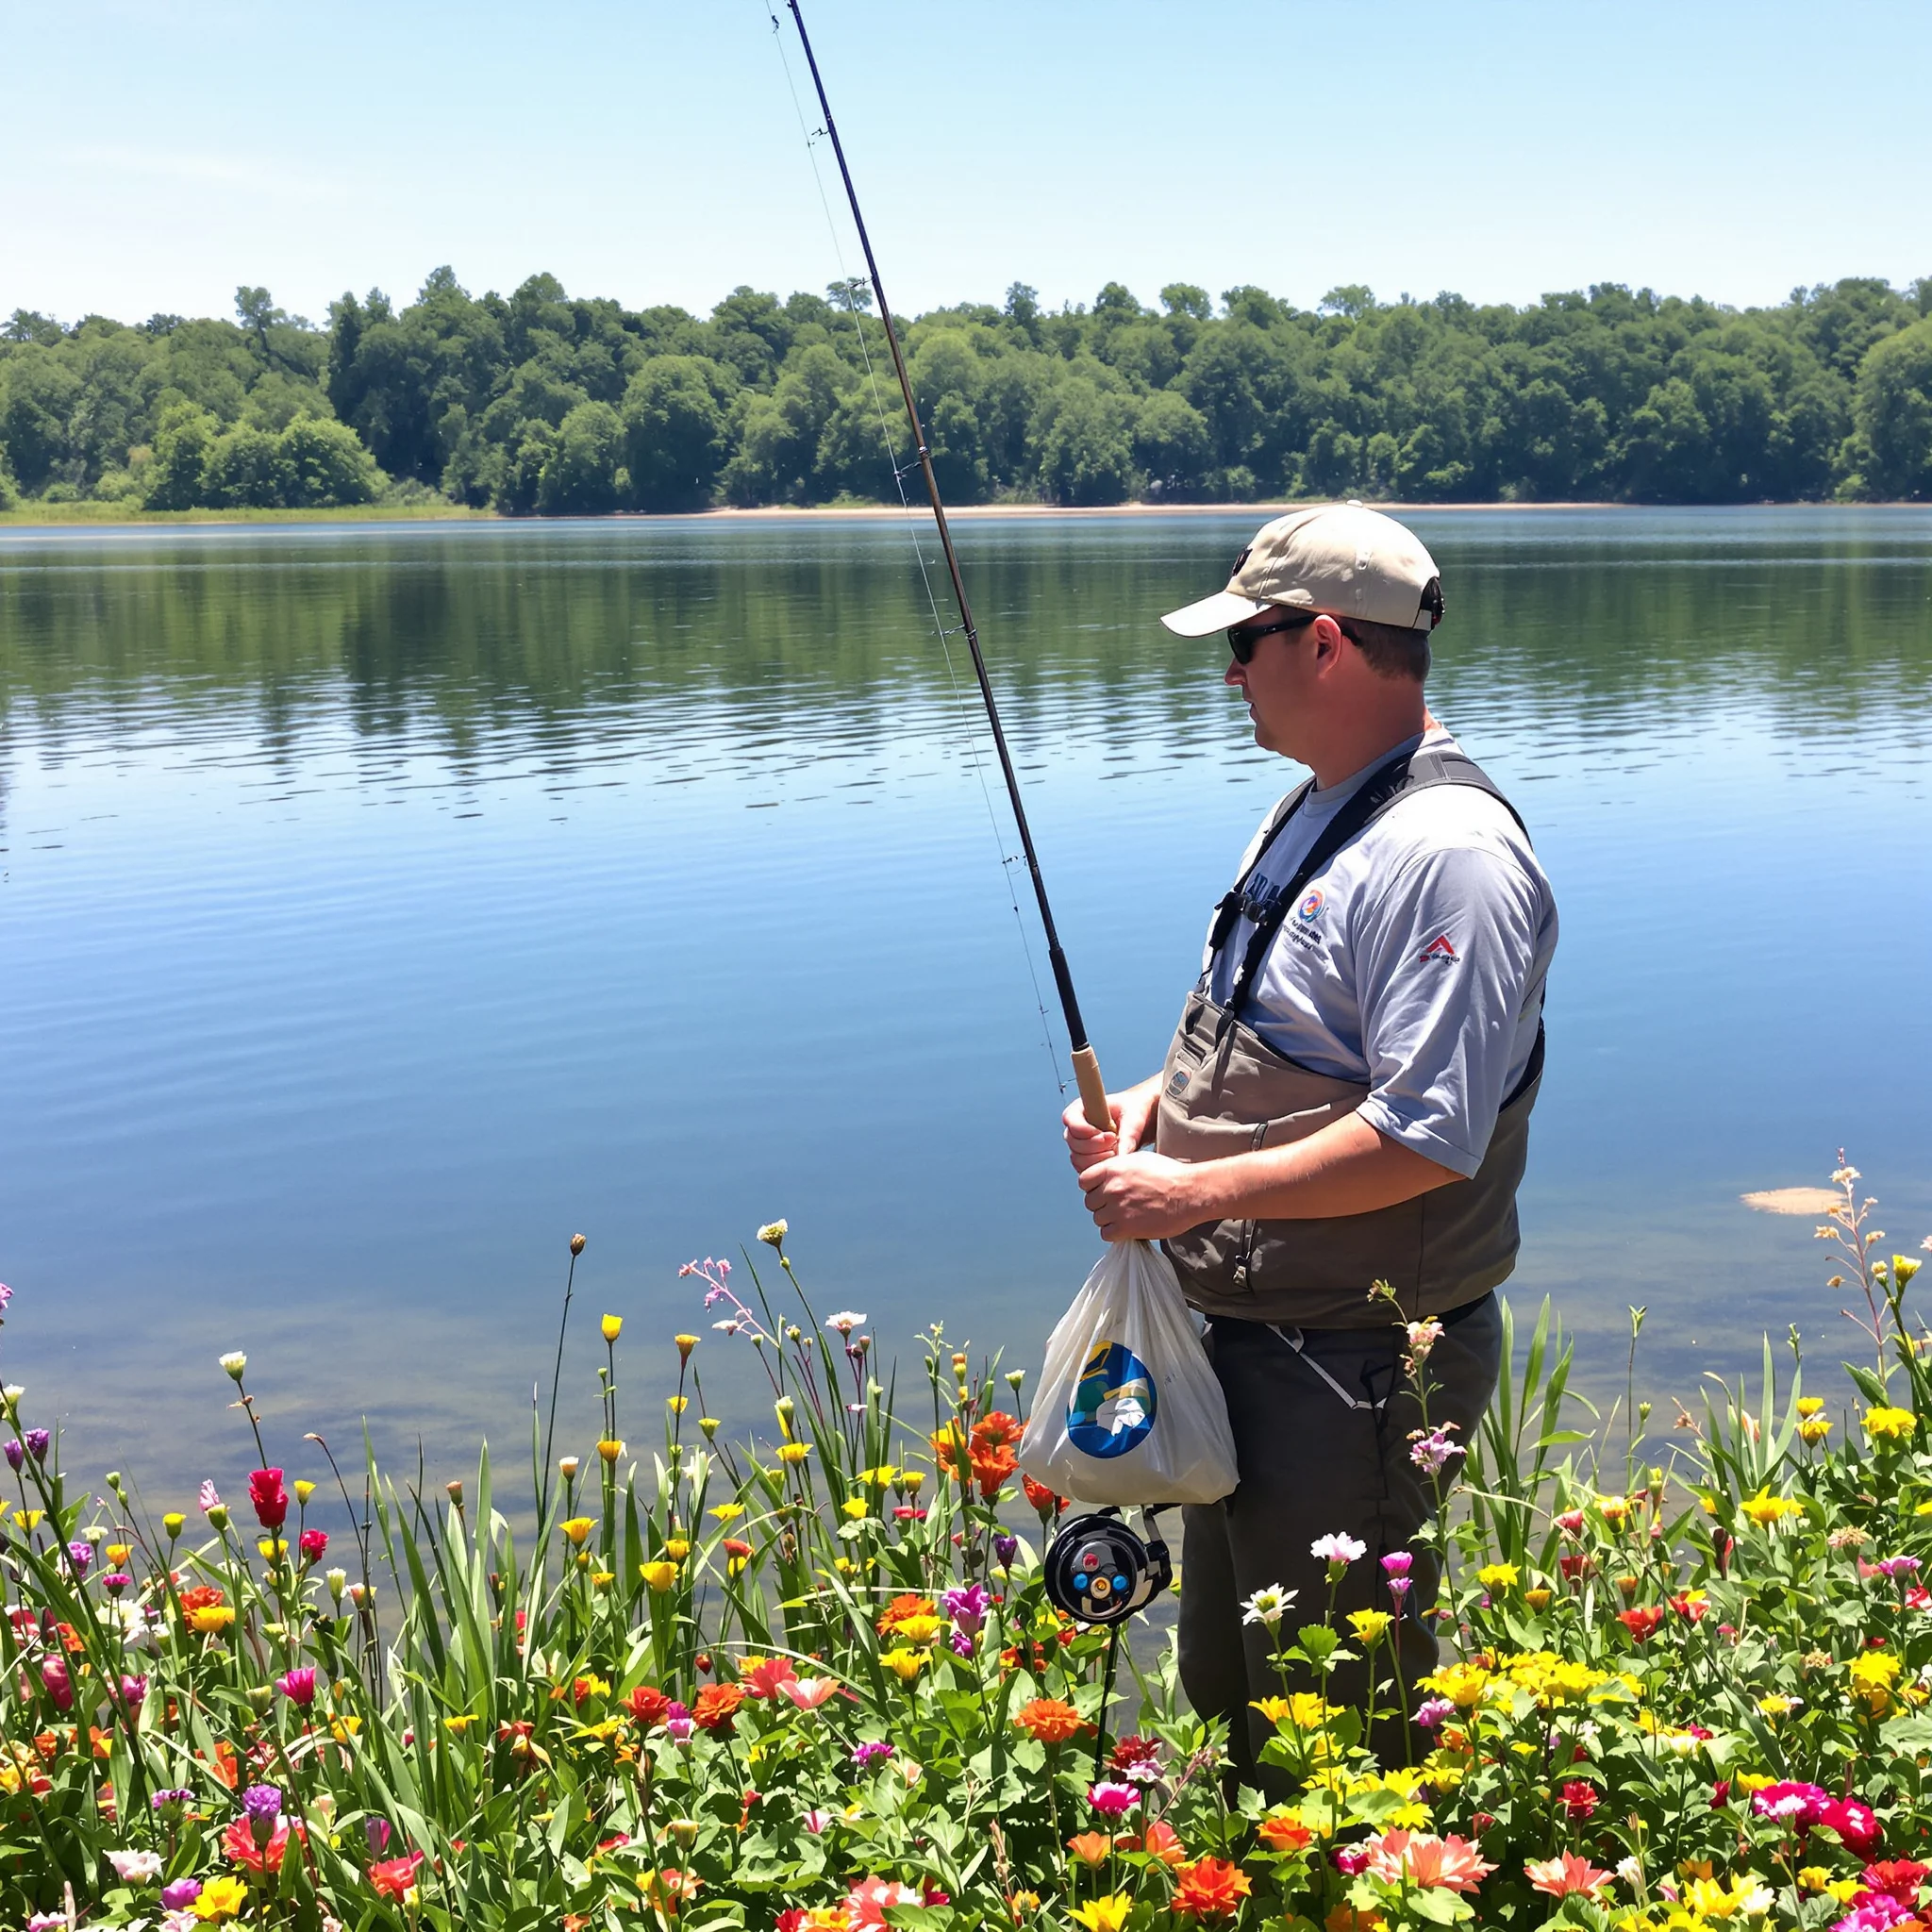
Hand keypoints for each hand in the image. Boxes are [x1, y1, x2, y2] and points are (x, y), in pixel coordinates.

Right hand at [1062, 1080, 1158, 1174]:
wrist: (1143, 1119)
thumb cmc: (1135, 1110)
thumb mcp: (1134, 1118)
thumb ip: (1127, 1135)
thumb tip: (1121, 1156)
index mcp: (1081, 1109)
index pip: (1070, 1120)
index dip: (1087, 1131)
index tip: (1109, 1135)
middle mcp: (1077, 1127)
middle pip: (1073, 1143)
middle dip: (1095, 1147)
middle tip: (1115, 1142)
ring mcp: (1080, 1144)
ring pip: (1078, 1159)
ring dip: (1097, 1159)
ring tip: (1116, 1151)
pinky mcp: (1087, 1158)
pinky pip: (1085, 1169)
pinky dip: (1099, 1168)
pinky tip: (1115, 1159)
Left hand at [1077, 1149, 1202, 1242]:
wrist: (1189, 1193)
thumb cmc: (1169, 1174)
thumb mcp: (1139, 1159)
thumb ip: (1118, 1167)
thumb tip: (1106, 1175)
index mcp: (1112, 1169)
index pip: (1083, 1181)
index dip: (1092, 1187)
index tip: (1103, 1191)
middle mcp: (1111, 1188)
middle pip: (1090, 1202)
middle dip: (1102, 1204)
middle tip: (1118, 1206)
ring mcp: (1117, 1208)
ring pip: (1098, 1219)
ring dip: (1109, 1220)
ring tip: (1126, 1217)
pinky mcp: (1126, 1227)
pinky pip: (1106, 1234)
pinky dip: (1114, 1233)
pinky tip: (1127, 1227)